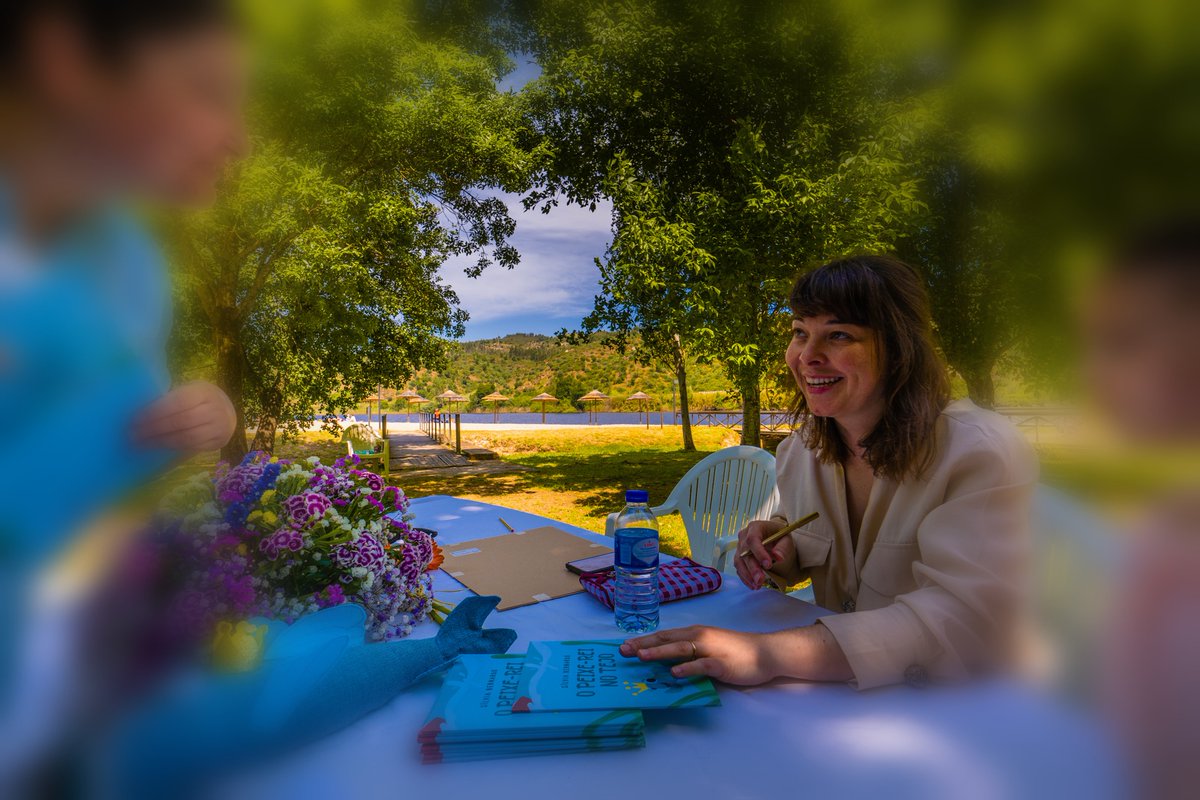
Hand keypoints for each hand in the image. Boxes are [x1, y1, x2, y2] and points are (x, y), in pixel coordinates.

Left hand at [133, 381, 236, 453]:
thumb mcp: (187, 391)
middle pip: (183, 421)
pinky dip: (173, 447)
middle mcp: (216, 409)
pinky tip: (159, 446)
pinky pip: (193, 447)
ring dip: (162, 441)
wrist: (225, 412)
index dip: (157, 411)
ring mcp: (220, 427)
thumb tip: (138, 410)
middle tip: (134, 434)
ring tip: (143, 443)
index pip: (179, 402)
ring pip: (188, 437)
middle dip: (156, 429)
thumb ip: (169, 399)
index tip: (135, 419)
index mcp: (204, 391)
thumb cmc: (197, 400)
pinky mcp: (219, 442)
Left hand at [619, 625, 780, 684]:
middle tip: (623, 651)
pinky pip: (702, 666)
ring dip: (660, 652)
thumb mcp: (709, 648)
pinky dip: (687, 669)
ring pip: (680, 649)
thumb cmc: (735, 651)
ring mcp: (710, 649)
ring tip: (642, 657)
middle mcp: (700, 637)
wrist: (765, 652)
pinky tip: (674, 673)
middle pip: (667, 640)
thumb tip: (666, 663)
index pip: (664, 636)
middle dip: (644, 645)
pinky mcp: (721, 663)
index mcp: (695, 633)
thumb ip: (690, 654)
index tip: (624, 645)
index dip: (644, 640)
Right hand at [735, 518, 793, 589]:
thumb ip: (782, 548)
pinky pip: (739, 569)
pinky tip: (753, 586)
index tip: (768, 565)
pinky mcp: (739, 557)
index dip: (759, 552)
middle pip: (744, 553)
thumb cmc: (779, 536)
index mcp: (755, 527)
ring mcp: (739, 547)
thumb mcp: (785, 539)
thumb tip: (778, 558)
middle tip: (761, 580)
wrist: (773, 537)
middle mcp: (743, 536)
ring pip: (739, 562)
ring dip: (747, 575)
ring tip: (757, 585)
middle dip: (752, 568)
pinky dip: (745, 578)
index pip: (752, 539)